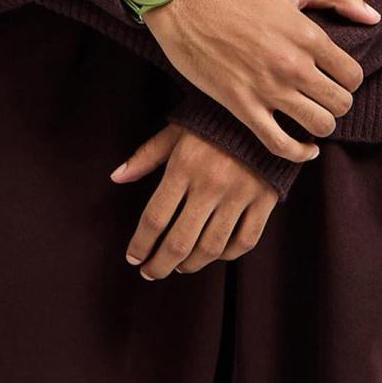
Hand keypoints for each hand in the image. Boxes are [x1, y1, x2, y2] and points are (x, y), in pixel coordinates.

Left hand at [110, 126, 279, 279]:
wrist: (264, 109)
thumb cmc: (212, 121)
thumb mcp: (176, 131)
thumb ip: (147, 156)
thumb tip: (117, 177)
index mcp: (184, 167)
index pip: (155, 218)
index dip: (140, 244)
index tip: (133, 258)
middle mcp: (211, 184)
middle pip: (180, 242)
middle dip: (160, 265)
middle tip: (151, 272)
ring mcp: (240, 194)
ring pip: (211, 248)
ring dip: (191, 265)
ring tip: (179, 267)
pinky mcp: (265, 199)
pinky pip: (244, 241)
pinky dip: (227, 255)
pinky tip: (214, 255)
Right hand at [143, 0, 378, 164]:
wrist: (184, 3)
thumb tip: (373, 16)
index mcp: (308, 35)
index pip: (353, 75)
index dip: (350, 80)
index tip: (337, 78)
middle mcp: (292, 65)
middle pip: (340, 104)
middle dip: (338, 103)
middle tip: (324, 97)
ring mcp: (267, 89)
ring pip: (318, 126)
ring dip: (321, 126)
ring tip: (313, 116)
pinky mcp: (241, 106)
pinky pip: (280, 145)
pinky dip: (298, 153)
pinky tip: (305, 149)